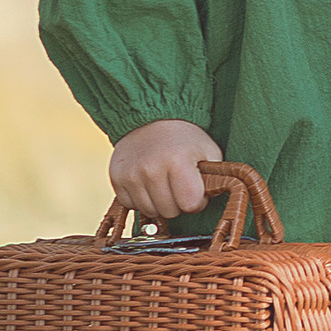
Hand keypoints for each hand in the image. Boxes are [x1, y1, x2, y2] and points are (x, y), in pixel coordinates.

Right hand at [108, 119, 222, 221]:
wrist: (151, 118)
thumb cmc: (184, 138)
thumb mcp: (208, 151)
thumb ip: (214, 178)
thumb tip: (210, 201)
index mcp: (177, 160)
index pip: (190, 204)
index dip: (197, 200)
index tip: (195, 189)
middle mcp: (151, 169)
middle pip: (170, 212)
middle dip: (178, 203)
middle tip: (179, 185)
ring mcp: (131, 175)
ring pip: (150, 212)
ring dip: (160, 203)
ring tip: (164, 183)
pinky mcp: (117, 179)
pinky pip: (132, 206)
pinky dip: (142, 199)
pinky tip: (147, 183)